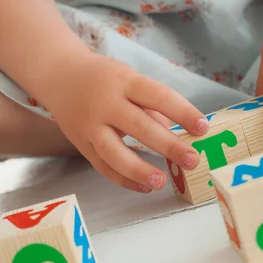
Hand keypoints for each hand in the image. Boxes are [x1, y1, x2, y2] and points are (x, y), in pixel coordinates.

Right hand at [46, 53, 208, 192]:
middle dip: (168, 145)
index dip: (182, 112)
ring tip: (162, 182)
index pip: (158, 96)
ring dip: (139, 170)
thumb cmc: (105, 78)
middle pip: (139, 126)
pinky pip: (102, 165)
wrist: (59, 75)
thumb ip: (153, 106)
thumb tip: (179, 134)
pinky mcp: (81, 143)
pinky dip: (123, 179)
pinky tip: (144, 187)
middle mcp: (106, 103)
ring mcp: (90, 125)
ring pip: (114, 152)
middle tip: (192, 160)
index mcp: (125, 81)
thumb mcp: (130, 79)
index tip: (203, 127)